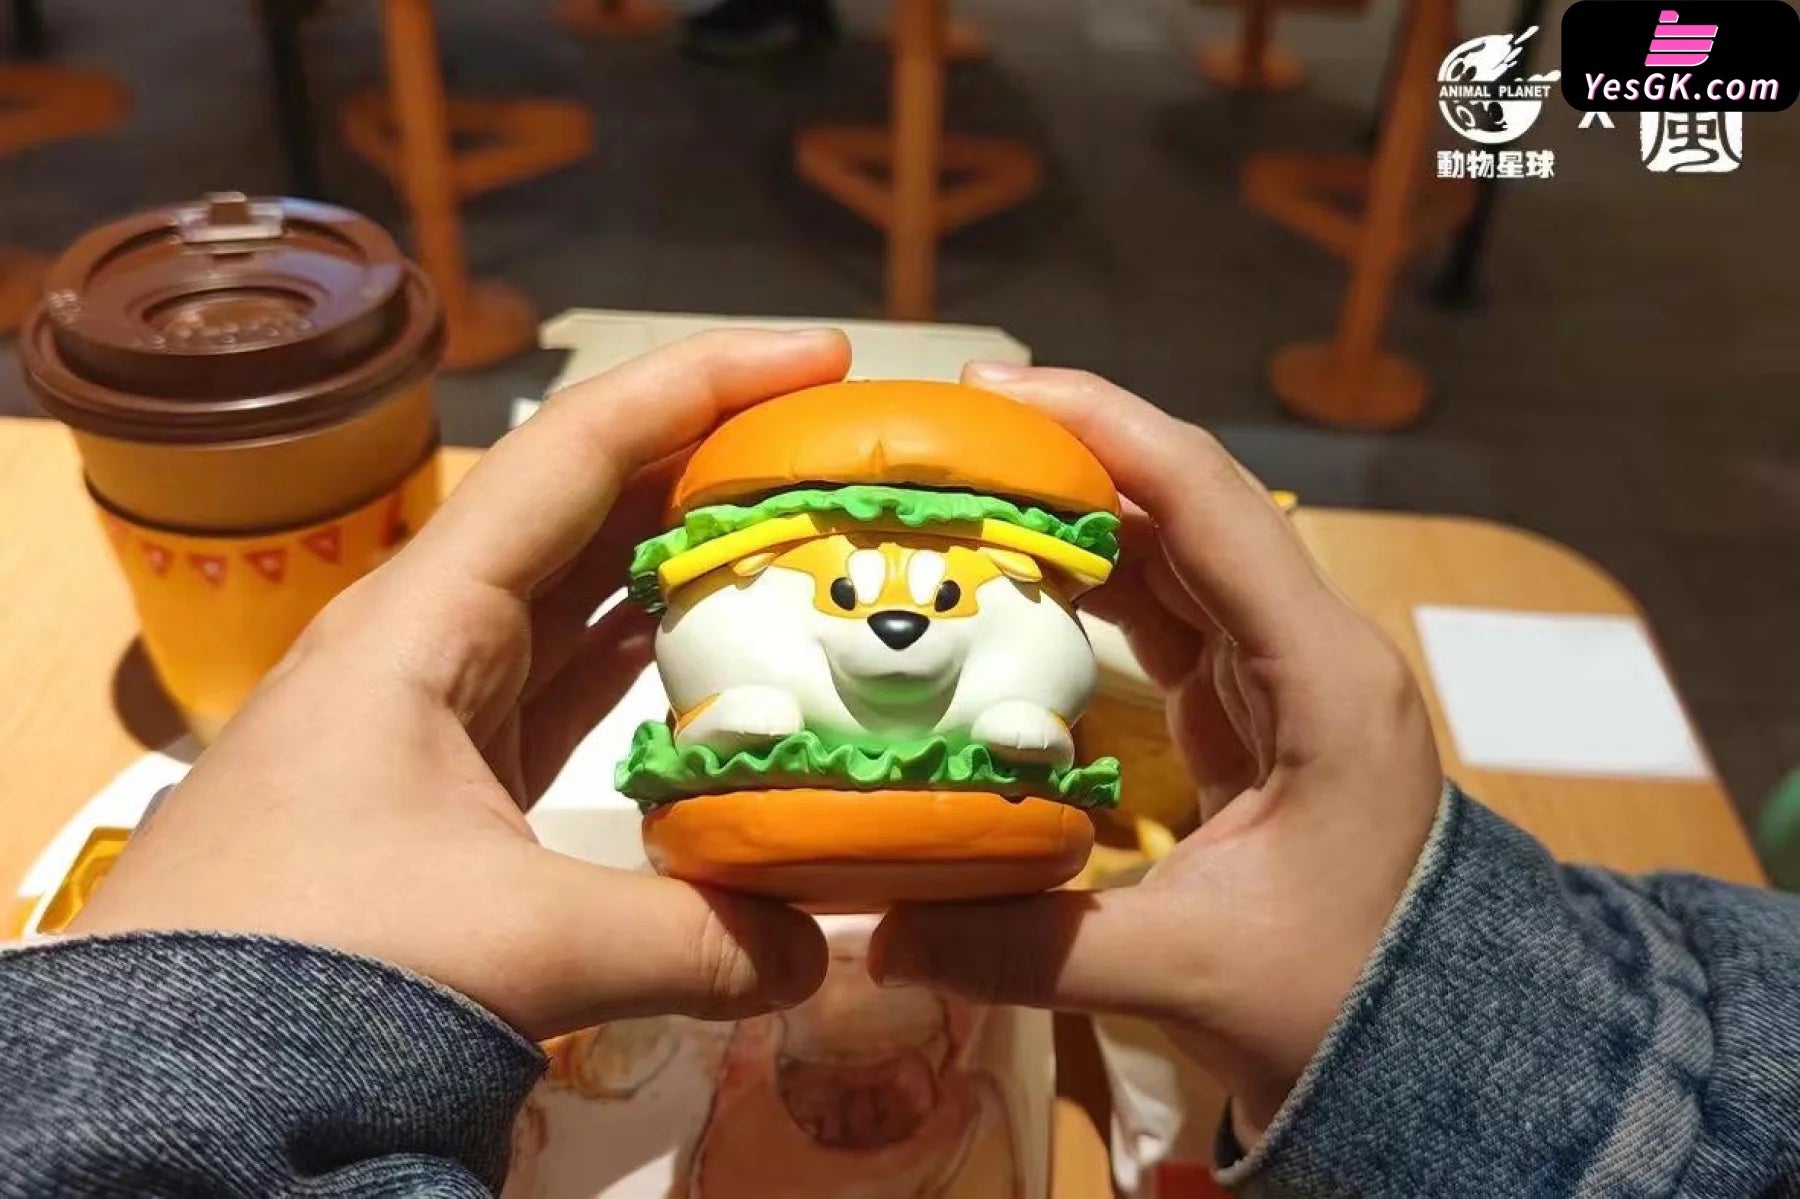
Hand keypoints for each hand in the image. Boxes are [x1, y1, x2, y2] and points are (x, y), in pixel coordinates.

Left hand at [68, 330, 852, 1039]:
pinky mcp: (447, 774)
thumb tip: (819, 950)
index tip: (820, 356)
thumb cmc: (315, 959)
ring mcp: (436, 703)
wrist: (169, 1067)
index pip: (577, 449)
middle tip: (832, 451)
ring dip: (683, 554)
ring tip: (797, 536)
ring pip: (580, 589)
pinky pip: (569, 678)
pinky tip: (716, 658)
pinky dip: (647, 654)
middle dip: (708, 459)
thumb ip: (691, 938)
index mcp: (426, 614)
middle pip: (587, 501)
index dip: (703, 385)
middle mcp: (429, 631)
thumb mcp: (519, 941)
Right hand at [870, 365, 1443, 1139]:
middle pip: (1189, 504)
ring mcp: (1284, 671)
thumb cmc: (1340, 1002)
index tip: (994, 393)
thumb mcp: (1187, 971)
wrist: (1425, 1048)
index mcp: (1322, 678)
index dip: (1105, 429)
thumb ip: (1029, 950)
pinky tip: (1014, 573)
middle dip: (1073, 452)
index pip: (1210, 505)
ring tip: (963, 488)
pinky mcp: (1252, 705)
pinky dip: (1090, 580)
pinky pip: (1166, 610)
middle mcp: (1310, 648)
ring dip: (1075, 510)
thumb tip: (876, 936)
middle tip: (947, 432)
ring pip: (1175, 550)